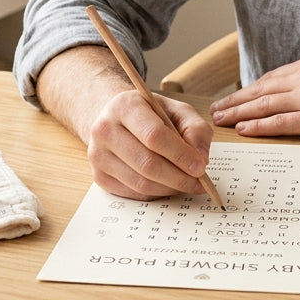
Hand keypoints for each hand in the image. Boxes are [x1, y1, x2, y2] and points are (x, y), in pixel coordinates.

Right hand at [86, 89, 213, 200]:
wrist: (115, 119)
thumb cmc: (149, 114)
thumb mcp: (176, 110)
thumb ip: (195, 129)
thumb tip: (201, 158)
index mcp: (125, 106)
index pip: (154, 135)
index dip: (180, 154)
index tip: (200, 167)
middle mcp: (105, 129)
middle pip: (147, 163)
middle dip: (179, 177)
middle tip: (198, 182)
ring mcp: (98, 155)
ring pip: (141, 183)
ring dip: (169, 188)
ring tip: (186, 183)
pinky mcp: (99, 176)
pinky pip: (133, 193)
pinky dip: (156, 193)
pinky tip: (167, 185)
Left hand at [209, 55, 299, 140]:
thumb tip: (296, 94)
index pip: (270, 79)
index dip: (248, 90)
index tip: (233, 98)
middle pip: (260, 90)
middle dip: (235, 101)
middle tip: (215, 110)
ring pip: (263, 106)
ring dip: (238, 113)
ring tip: (221, 121)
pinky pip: (279, 123)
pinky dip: (258, 126)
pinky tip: (243, 130)